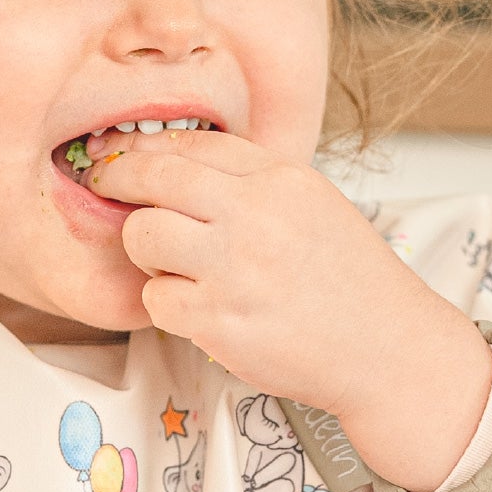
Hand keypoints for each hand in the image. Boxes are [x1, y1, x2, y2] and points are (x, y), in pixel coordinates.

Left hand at [87, 130, 491, 491]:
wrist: (386, 348)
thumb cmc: (350, 282)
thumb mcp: (314, 205)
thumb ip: (254, 183)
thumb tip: (178, 164)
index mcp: (281, 180)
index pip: (194, 144)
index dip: (148, 149)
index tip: (125, 158)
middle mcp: (256, 216)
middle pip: (155, 178)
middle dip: (118, 181)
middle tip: (105, 189)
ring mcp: (236, 269)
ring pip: (144, 235)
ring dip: (144, 249)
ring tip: (170, 262)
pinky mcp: (221, 321)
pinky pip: (156, 298)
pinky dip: (167, 303)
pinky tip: (195, 307)